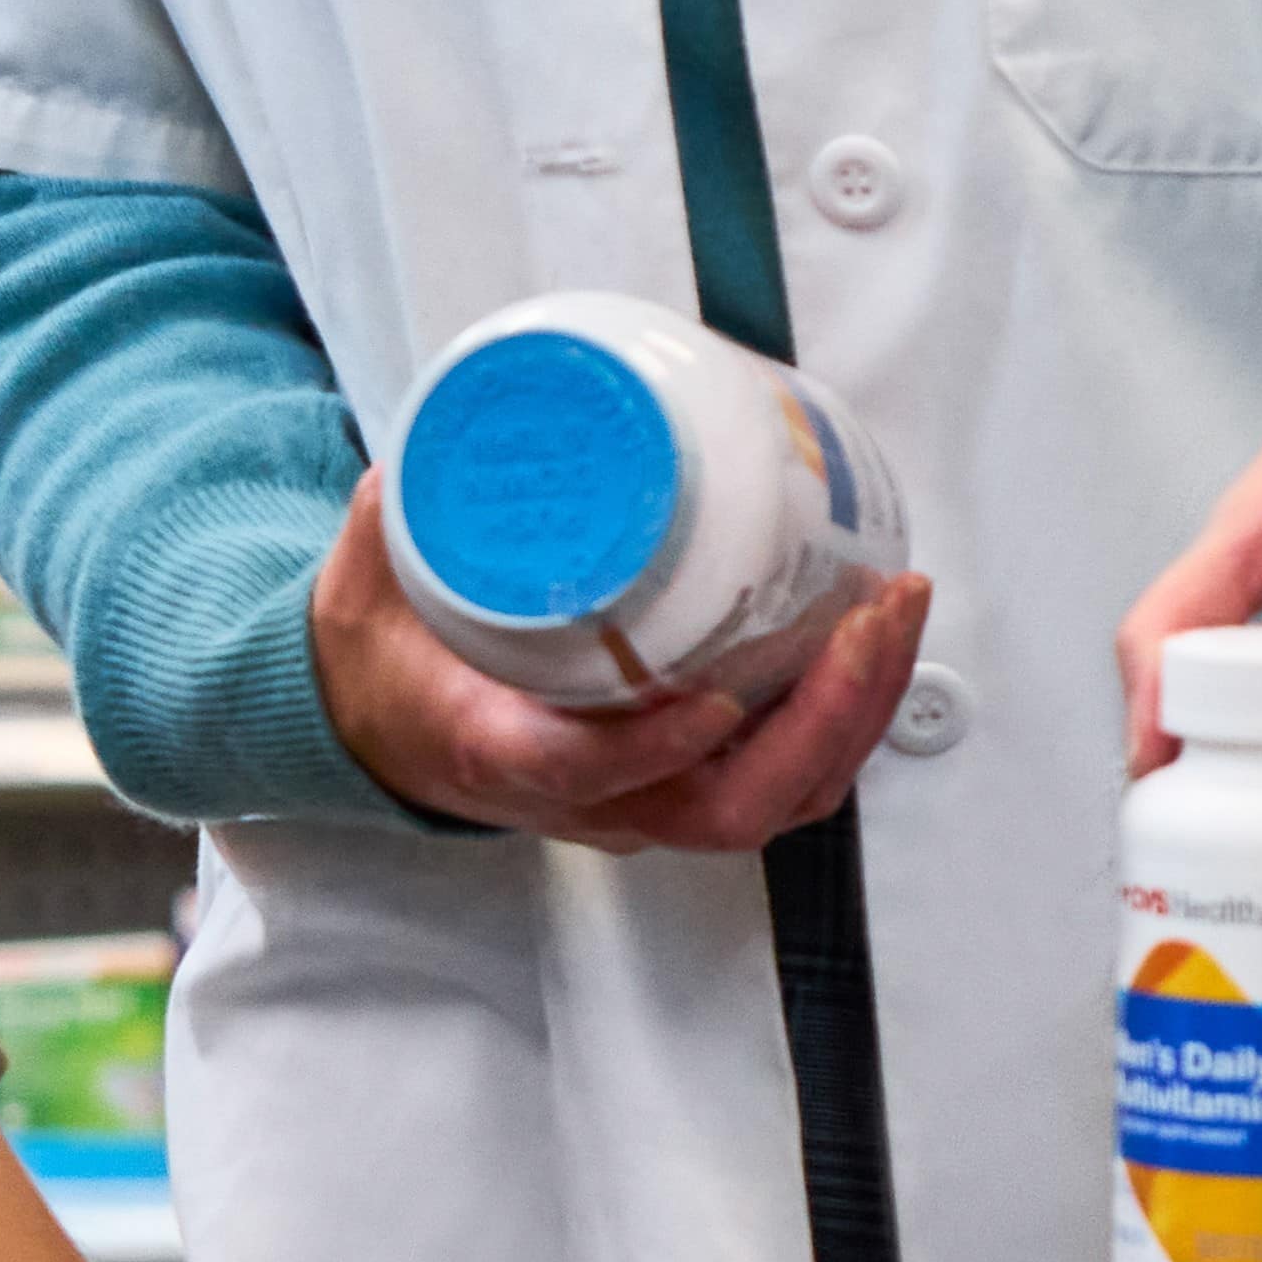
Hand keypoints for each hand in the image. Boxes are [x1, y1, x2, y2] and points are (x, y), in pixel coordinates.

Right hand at [308, 471, 930, 852]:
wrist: (388, 730)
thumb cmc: (391, 663)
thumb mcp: (368, 586)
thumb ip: (401, 519)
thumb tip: (428, 455)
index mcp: (497, 750)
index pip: (582, 772)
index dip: (656, 747)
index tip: (714, 697)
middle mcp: (589, 799)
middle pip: (727, 805)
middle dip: (819, 721)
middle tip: (864, 618)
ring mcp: (647, 800)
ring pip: (777, 798)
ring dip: (854, 716)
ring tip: (893, 609)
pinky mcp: (687, 782)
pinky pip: (788, 776)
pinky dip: (848, 717)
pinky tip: (874, 637)